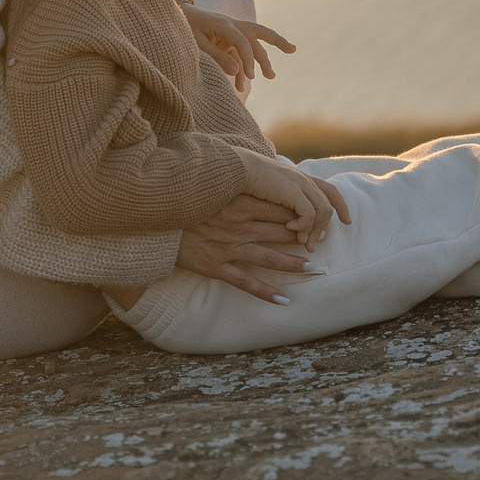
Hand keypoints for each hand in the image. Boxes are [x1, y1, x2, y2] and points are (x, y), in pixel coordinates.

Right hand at [176, 192, 318, 303]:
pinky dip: (265, 292)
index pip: (279, 209)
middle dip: (305, 237)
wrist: (154, 220)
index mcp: (238, 203)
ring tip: (313, 269)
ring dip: (293, 264)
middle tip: (325, 242)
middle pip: (280, 232)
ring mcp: (227, 247)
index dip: (301, 214)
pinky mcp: (216, 266)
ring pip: (269, 258)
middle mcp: (237, 226)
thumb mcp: (212, 187)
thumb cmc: (186, 202)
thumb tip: (258, 180)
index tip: (318, 218)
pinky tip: (284, 300)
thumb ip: (236, 185)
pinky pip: (245, 282)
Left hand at [179, 4, 295, 96]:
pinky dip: (242, 68)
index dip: (249, 60)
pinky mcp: (228, 40)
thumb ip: (216, 56)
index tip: (252, 78)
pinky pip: (240, 54)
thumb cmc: (185, 27)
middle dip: (277, 41)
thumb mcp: (197, 43)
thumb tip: (237, 70)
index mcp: (224, 24)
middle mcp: (232, 26)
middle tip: (293, 50)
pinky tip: (243, 85)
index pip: (243, 42)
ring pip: (252, 46)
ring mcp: (232, 32)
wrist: (178, 15)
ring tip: (271, 77)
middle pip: (259, 33)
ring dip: (261, 61)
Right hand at [240, 150, 350, 242]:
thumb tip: (288, 216)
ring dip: (314, 231)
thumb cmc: (241, 181)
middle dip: (322, 228)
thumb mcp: (264, 188)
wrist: (231, 168)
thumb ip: (279, 198)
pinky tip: (291, 230)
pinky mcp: (291, 192)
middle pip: (327, 204)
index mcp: (297, 177)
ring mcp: (298, 184)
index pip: (329, 190)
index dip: (341, 205)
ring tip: (303, 245)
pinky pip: (308, 215)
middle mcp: (301, 179)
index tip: (346, 221)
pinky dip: (304, 226)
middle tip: (312, 246)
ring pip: (321, 211)